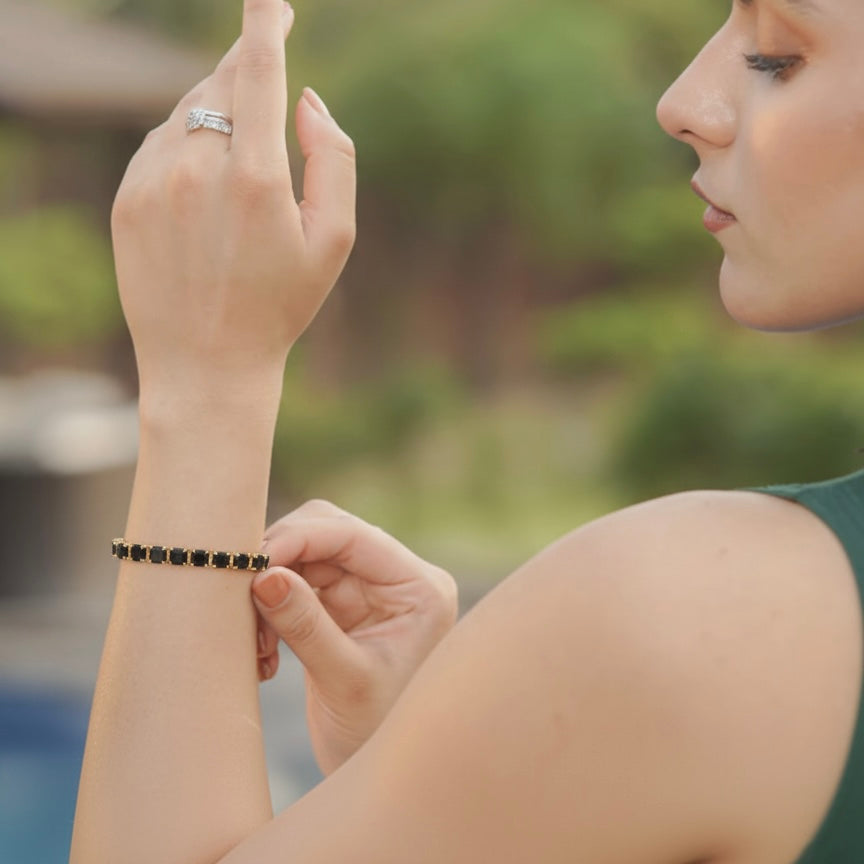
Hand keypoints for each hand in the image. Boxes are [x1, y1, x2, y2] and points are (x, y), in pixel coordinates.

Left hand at [110, 0, 355, 405]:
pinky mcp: (126, 198)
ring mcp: (152, 181)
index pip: (256, 69)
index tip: (272, 3)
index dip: (265, 24)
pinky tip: (204, 191)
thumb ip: (335, 158)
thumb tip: (305, 98)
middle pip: (220, 82)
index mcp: (255, 177)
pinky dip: (185, 145)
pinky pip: (159, 143)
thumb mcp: (335, 240)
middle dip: (246, 71)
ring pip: (188, 112)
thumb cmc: (281, 305)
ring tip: (240, 171)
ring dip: (217, 114)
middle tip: (266, 81)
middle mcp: (196, 168)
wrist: (206, 363)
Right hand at [251, 500, 458, 775]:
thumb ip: (306, 625)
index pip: (354, 537)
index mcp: (418, 587)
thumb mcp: (345, 680)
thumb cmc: (377, 736)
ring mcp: (367, 591)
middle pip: (327, 534)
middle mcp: (395, 579)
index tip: (251, 564)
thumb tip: (264, 574)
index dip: (299, 539)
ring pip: (304, 558)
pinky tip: (264, 654)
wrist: (377, 774)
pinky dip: (270, 610)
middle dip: (280, 562)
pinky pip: (294, 585)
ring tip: (257, 645)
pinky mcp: (340, 608)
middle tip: (243, 597)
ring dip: (269, 591)